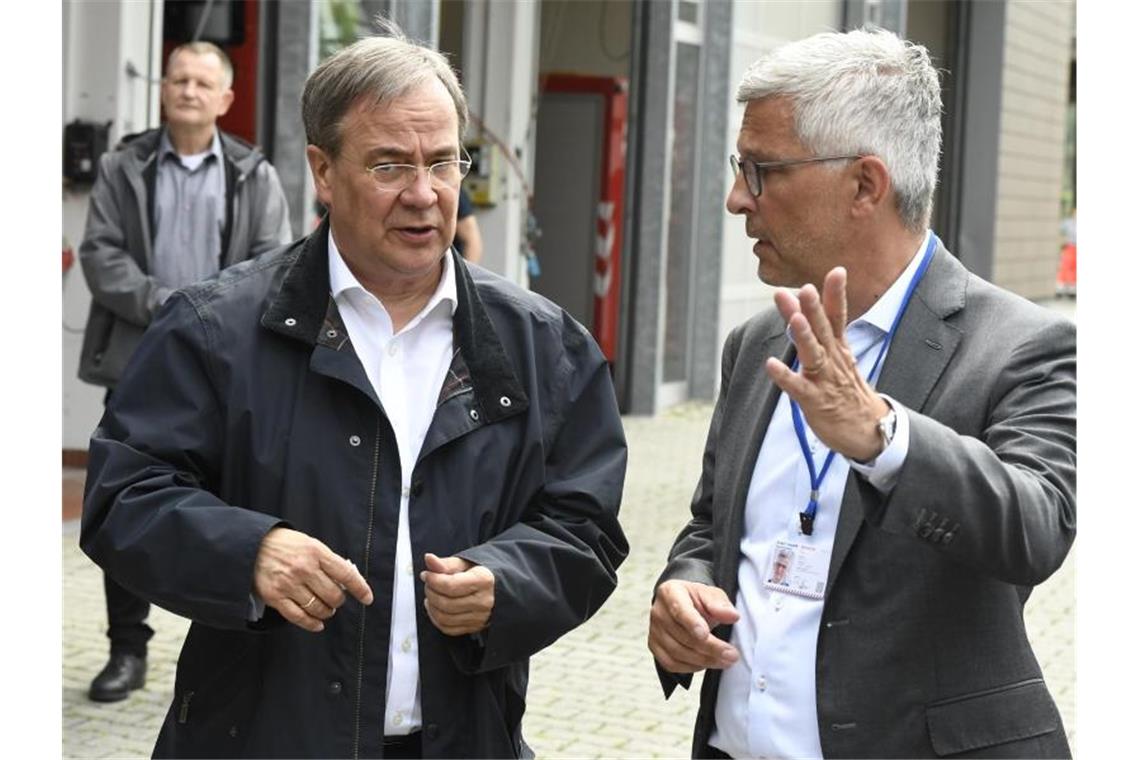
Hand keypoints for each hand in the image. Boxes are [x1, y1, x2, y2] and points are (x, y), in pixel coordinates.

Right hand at [253, 527, 372, 632]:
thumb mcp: (310, 544)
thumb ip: (328, 561)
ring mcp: (289, 584)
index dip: (360, 588)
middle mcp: (304, 569)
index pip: (346, 574)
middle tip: (336, 599)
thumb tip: (347, 580)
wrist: (253, 545)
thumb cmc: (285, 544)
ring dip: (326, 612)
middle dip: (339, 601)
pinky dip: (311, 623)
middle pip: (333, 595)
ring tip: (326, 609)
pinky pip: (298, 617)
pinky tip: (317, 624)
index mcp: (316, 552)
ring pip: (318, 608)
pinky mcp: (275, 597)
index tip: (367, 598)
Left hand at [421, 552, 494, 635]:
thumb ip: (445, 563)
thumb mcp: (465, 563)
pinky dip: (436, 619)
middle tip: (429, 582)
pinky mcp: (474, 627)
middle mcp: (484, 601)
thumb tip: (428, 559)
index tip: (426, 574)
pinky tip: (435, 607)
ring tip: (431, 594)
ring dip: (431, 606)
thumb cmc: (480, 573)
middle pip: (446, 603)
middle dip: (431, 592)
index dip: (433, 580)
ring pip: (445, 618)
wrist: (498, 588)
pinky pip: (448, 629)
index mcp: (483, 580)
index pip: (450, 586)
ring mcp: (480, 617)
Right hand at [648, 580, 739, 673]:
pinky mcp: (654, 646)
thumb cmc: (697, 600)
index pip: (679, 609)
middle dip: (710, 648)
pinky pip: (671, 664)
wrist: (684, 605)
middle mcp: (658, 611)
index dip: (692, 623)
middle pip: (682, 636)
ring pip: (677, 653)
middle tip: (731, 654)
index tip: (706, 635)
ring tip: (725, 661)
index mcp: (671, 592)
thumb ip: (720, 604)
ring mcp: (654, 630)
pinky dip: (691, 667)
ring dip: (704, 660)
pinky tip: (706, 663)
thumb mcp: (711, 594)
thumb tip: (732, 616)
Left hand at [766, 267, 889, 461]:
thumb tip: (801, 305)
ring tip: (793, 319)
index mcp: (839, 349)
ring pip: (814, 355)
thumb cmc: (847, 391)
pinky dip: (785, 376)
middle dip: (814, 310)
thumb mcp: (838, 358)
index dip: (836, 295)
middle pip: (824, 331)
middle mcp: (834, 361)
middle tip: (805, 288)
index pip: (839, 317)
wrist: (868, 431)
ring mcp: (825, 381)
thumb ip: (820, 332)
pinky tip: (771, 365)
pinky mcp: (815, 401)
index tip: (837, 271)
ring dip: (803, 337)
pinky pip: (798, 388)